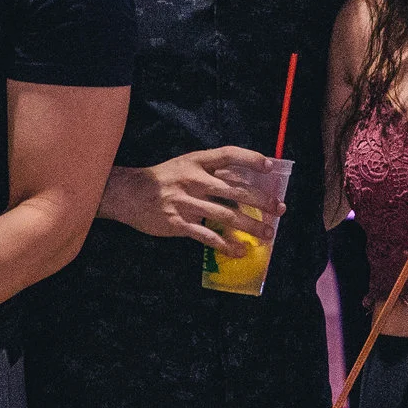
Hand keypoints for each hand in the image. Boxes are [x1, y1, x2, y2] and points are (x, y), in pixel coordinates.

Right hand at [107, 148, 282, 252]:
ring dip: (250, 227)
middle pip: (235, 190)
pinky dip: (226, 245)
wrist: (129, 193)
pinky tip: (239, 251)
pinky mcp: (178, 223)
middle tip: (278, 210)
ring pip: (225, 215)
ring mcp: (186, 202)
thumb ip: (211, 172)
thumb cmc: (163, 179)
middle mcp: (193, 179)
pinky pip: (207, 236)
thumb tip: (244, 183)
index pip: (228, 156)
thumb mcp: (185, 166)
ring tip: (267, 235)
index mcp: (197, 162)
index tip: (269, 167)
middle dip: (260, 201)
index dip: (250, 159)